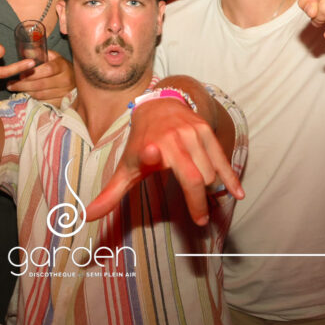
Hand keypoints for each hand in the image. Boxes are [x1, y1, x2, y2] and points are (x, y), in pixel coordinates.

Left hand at [6, 51, 74, 102]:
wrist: (76, 82)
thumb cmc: (60, 67)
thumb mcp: (53, 57)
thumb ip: (40, 53)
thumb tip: (25, 50)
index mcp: (62, 66)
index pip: (47, 70)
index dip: (32, 73)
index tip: (20, 74)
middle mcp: (65, 80)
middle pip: (41, 84)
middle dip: (23, 84)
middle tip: (10, 84)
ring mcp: (64, 93)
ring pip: (41, 94)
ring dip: (25, 92)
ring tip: (14, 88)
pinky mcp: (61, 102)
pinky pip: (43, 102)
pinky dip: (33, 98)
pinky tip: (26, 94)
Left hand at [84, 99, 243, 226]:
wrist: (158, 105)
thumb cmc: (142, 143)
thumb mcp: (127, 166)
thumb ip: (111, 194)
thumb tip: (87, 216)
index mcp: (148, 147)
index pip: (148, 152)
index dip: (149, 155)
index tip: (151, 153)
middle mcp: (171, 138)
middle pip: (194, 179)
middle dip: (197, 201)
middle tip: (199, 220)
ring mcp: (191, 133)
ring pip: (209, 174)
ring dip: (207, 189)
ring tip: (200, 193)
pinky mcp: (206, 131)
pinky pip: (222, 160)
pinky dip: (230, 178)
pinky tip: (237, 194)